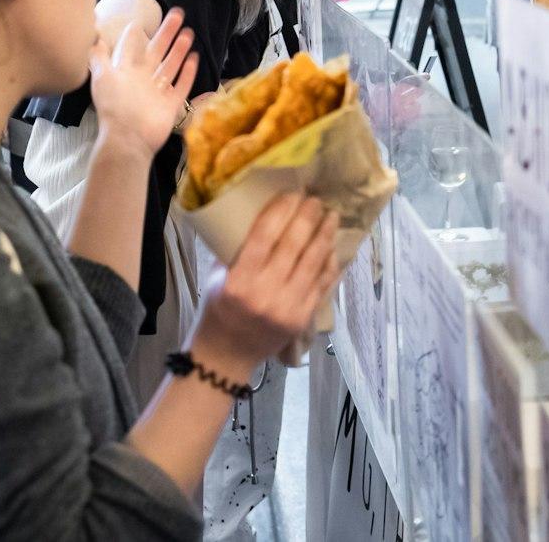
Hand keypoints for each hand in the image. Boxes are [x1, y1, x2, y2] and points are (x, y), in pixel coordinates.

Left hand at [90, 7, 197, 159]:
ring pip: (170, 66)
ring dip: (179, 50)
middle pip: (156, 52)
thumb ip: (99, 57)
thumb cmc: (115, 107)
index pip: (131, 49)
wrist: (128, 138)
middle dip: (166, 33)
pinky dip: (187, 73)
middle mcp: (142, 80)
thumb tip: (95, 36)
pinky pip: (181, 86)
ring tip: (188, 32)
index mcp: (126, 72)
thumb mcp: (102, 77)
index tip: (139, 21)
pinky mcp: (170, 105)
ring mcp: (157, 92)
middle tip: (177, 14)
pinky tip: (194, 58)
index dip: (134, 36)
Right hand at [191, 194, 342, 370]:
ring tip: (331, 216)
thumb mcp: (216, 278)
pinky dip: (329, 262)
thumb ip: (235, 250)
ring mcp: (287, 307)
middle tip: (315, 201)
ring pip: (313, 262)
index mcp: (239, 281)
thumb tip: (258, 215)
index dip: (280, 211)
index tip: (291, 194)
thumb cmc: (218, 311)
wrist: (227, 355)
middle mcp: (265, 293)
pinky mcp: (302, 317)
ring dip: (324, 235)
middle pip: (293, 245)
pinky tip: (332, 246)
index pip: (264, 236)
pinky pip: (322, 283)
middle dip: (308, 218)